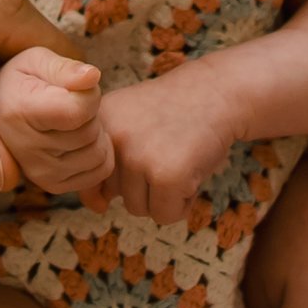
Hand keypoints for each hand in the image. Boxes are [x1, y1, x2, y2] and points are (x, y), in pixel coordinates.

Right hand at [0, 47, 113, 197]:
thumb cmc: (22, 82)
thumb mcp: (37, 60)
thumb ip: (65, 67)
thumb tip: (92, 76)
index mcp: (19, 112)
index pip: (78, 111)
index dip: (89, 94)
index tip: (75, 86)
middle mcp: (26, 150)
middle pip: (91, 133)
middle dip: (91, 114)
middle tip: (72, 104)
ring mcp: (38, 174)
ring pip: (99, 155)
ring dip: (96, 134)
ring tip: (74, 122)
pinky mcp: (53, 187)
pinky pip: (100, 172)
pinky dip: (99, 154)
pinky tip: (80, 140)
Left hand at [99, 67, 242, 222]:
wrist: (216, 92)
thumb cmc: (173, 113)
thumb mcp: (128, 123)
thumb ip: (107, 163)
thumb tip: (98, 207)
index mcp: (97, 126)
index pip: (91, 176)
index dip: (121, 171)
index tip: (143, 148)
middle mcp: (111, 140)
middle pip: (117, 195)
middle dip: (145, 183)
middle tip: (167, 148)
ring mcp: (137, 158)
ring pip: (139, 209)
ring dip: (163, 195)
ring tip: (179, 158)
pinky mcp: (166, 177)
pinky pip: (166, 215)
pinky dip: (183, 202)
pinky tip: (191, 169)